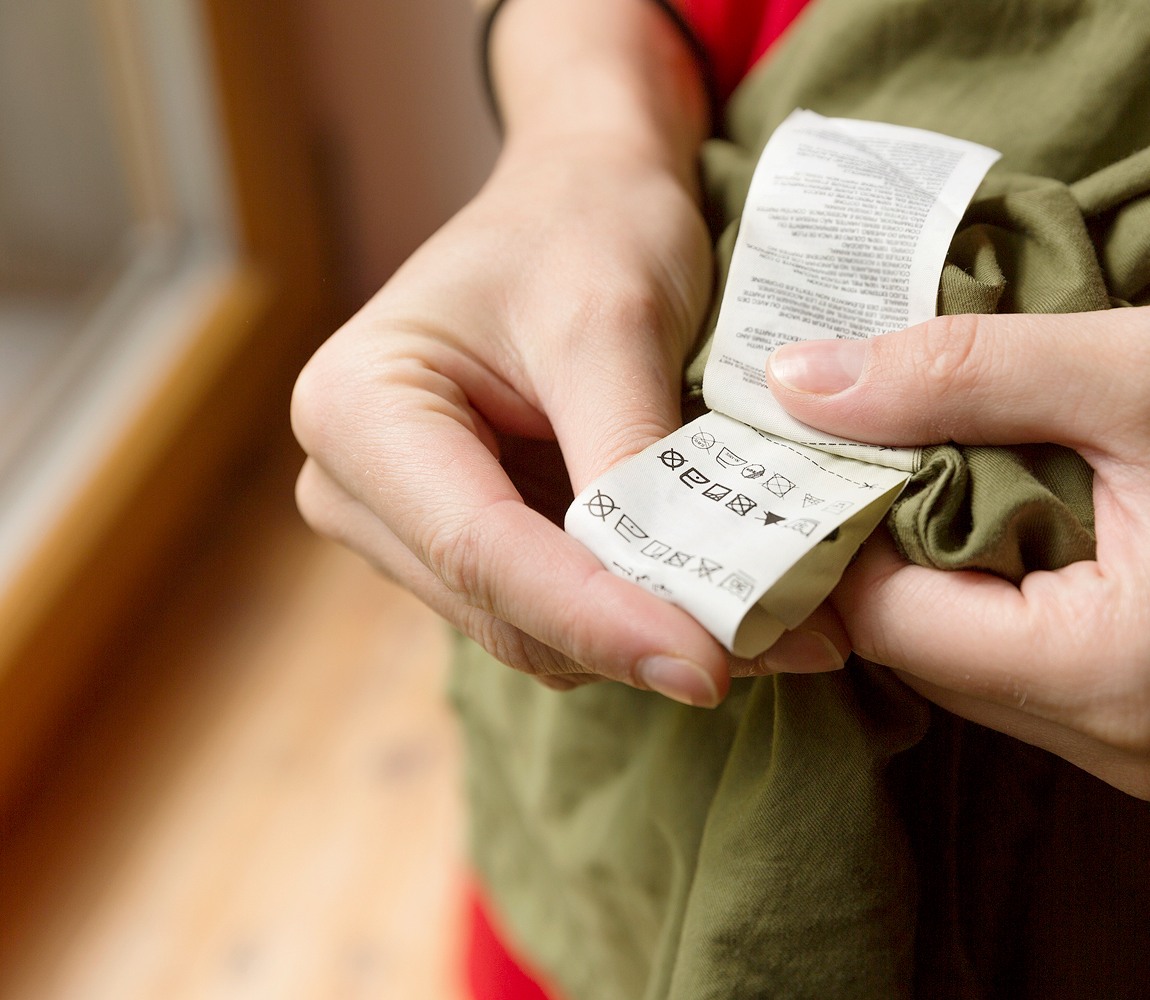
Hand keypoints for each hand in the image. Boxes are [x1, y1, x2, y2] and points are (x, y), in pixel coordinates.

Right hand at [291, 0, 847, 706]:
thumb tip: (691, 608)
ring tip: (781, 618)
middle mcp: (356, 482)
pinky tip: (726, 591)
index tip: (710, 665)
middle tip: (793, 642)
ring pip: (532, 629)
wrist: (583, 188)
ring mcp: (406, 522)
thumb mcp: (613, 326)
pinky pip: (554, 610)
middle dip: (638, 632)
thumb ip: (633, 466)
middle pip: (502, 608)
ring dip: (650, 631)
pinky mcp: (466, 540)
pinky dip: (640, 610)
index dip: (597, 617)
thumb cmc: (589, 222)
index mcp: (360, 410)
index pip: (480, 549)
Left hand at [767, 283, 1149, 799]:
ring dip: (942, 562)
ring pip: (971, 659)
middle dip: (884, 543)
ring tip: (946, 453)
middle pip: (925, 651)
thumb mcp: (1145, 365)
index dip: (839, 525)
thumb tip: (798, 384)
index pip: (895, 622)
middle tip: (868, 428)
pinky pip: (1029, 662)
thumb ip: (957, 376)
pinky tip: (1011, 501)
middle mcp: (1132, 745)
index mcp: (1124, 675)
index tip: (818, 431)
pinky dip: (999, 584)